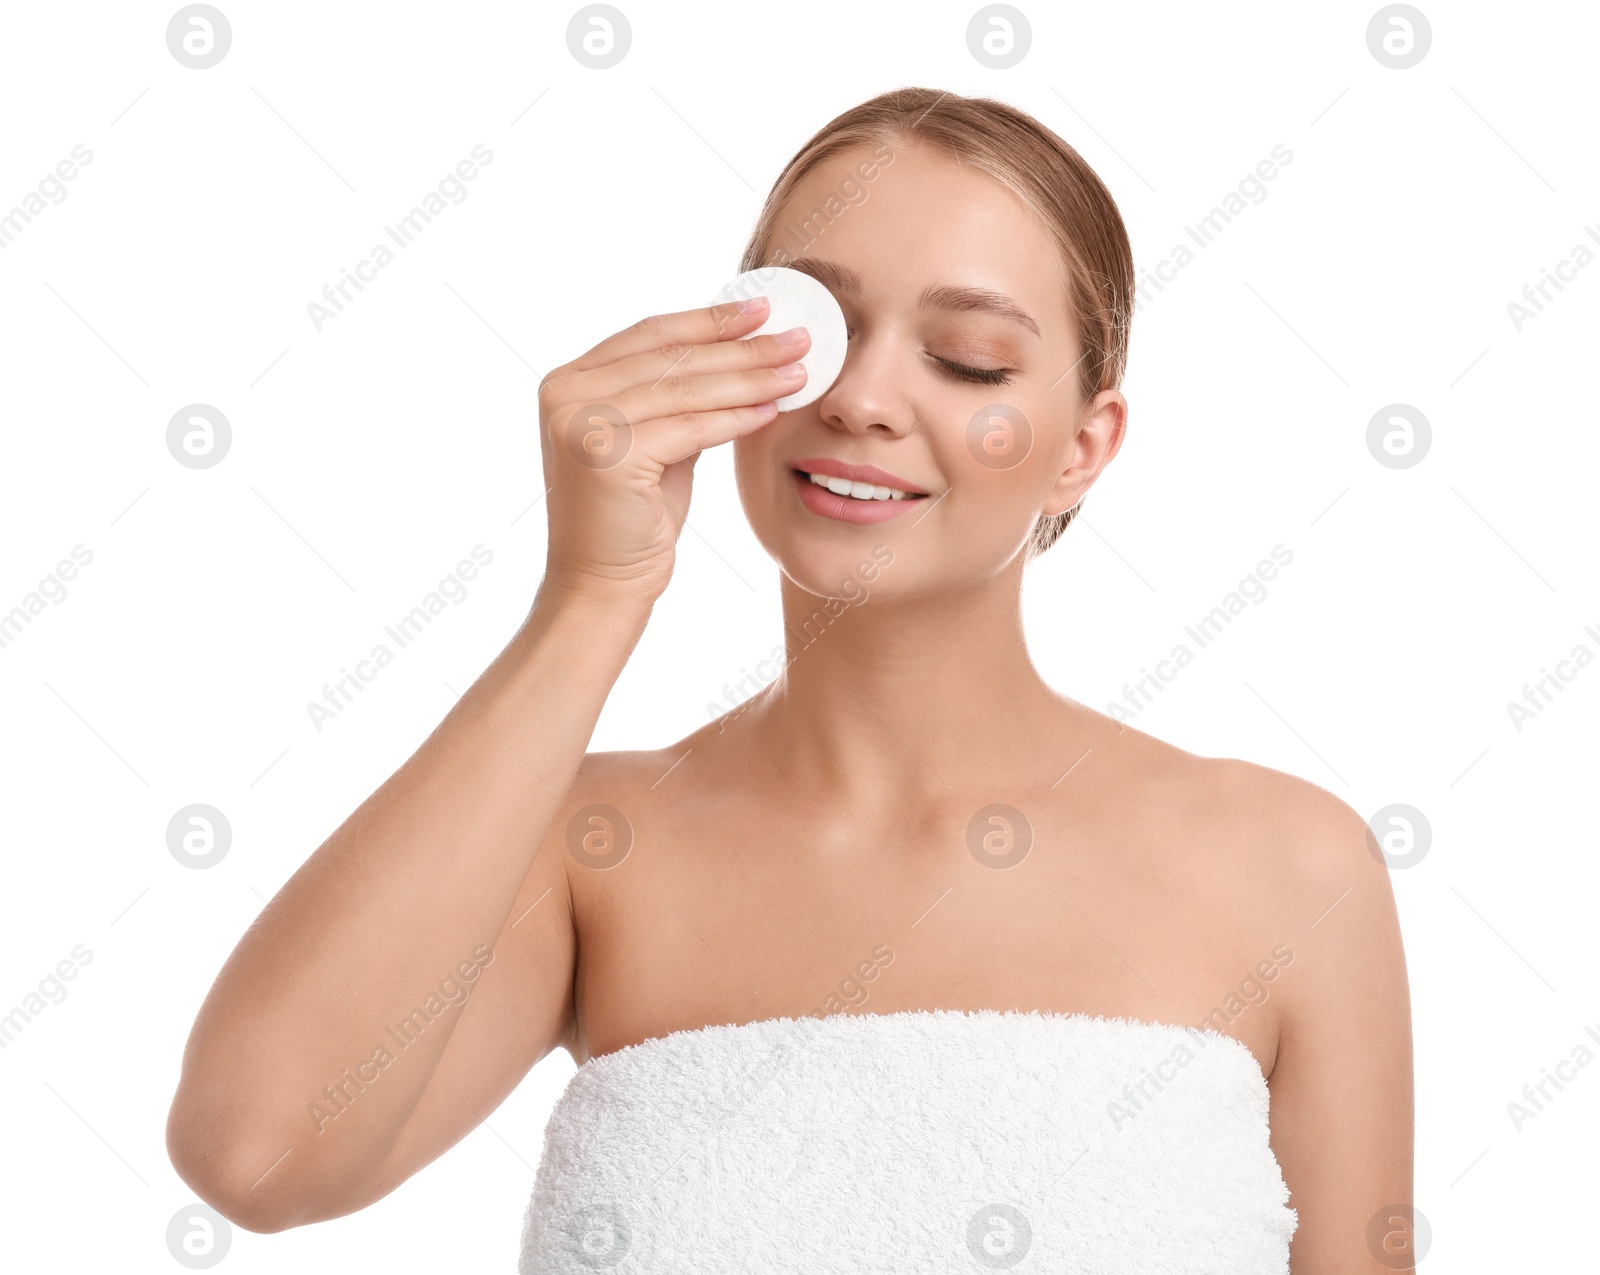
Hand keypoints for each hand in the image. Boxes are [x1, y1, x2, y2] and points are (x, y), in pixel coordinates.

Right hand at [535, 296, 809, 609]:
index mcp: (568, 381)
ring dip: (750, 378)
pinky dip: (735, 418)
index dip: (709, 320)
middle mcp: (566, 394)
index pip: (650, 334)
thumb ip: (673, 398)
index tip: (762, 309)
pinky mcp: (608, 455)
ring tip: (798, 372)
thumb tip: (735, 352)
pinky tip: (772, 411)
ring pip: (686, 389)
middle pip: (672, 357)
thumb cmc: (631, 520)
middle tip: (797, 337)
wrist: (601, 586)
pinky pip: (690, 427)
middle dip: (741, 346)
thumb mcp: (650, 442)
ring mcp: (582, 423)